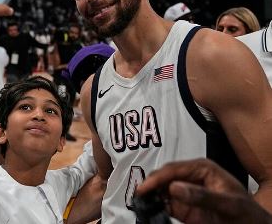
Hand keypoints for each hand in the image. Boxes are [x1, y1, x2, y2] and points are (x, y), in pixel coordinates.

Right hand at [136, 159, 271, 223]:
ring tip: (139, 202)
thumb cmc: (247, 215)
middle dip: (150, 184)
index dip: (157, 177)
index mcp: (202, 169)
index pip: (174, 169)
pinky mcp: (184, 208)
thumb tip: (173, 187)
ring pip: (161, 190)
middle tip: (138, 196)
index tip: (144, 188)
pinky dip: (155, 206)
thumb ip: (202, 196)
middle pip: (164, 177)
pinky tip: (148, 209)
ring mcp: (186, 193)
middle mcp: (191, 177)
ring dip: (150, 195)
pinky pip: (165, 204)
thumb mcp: (229, 205)